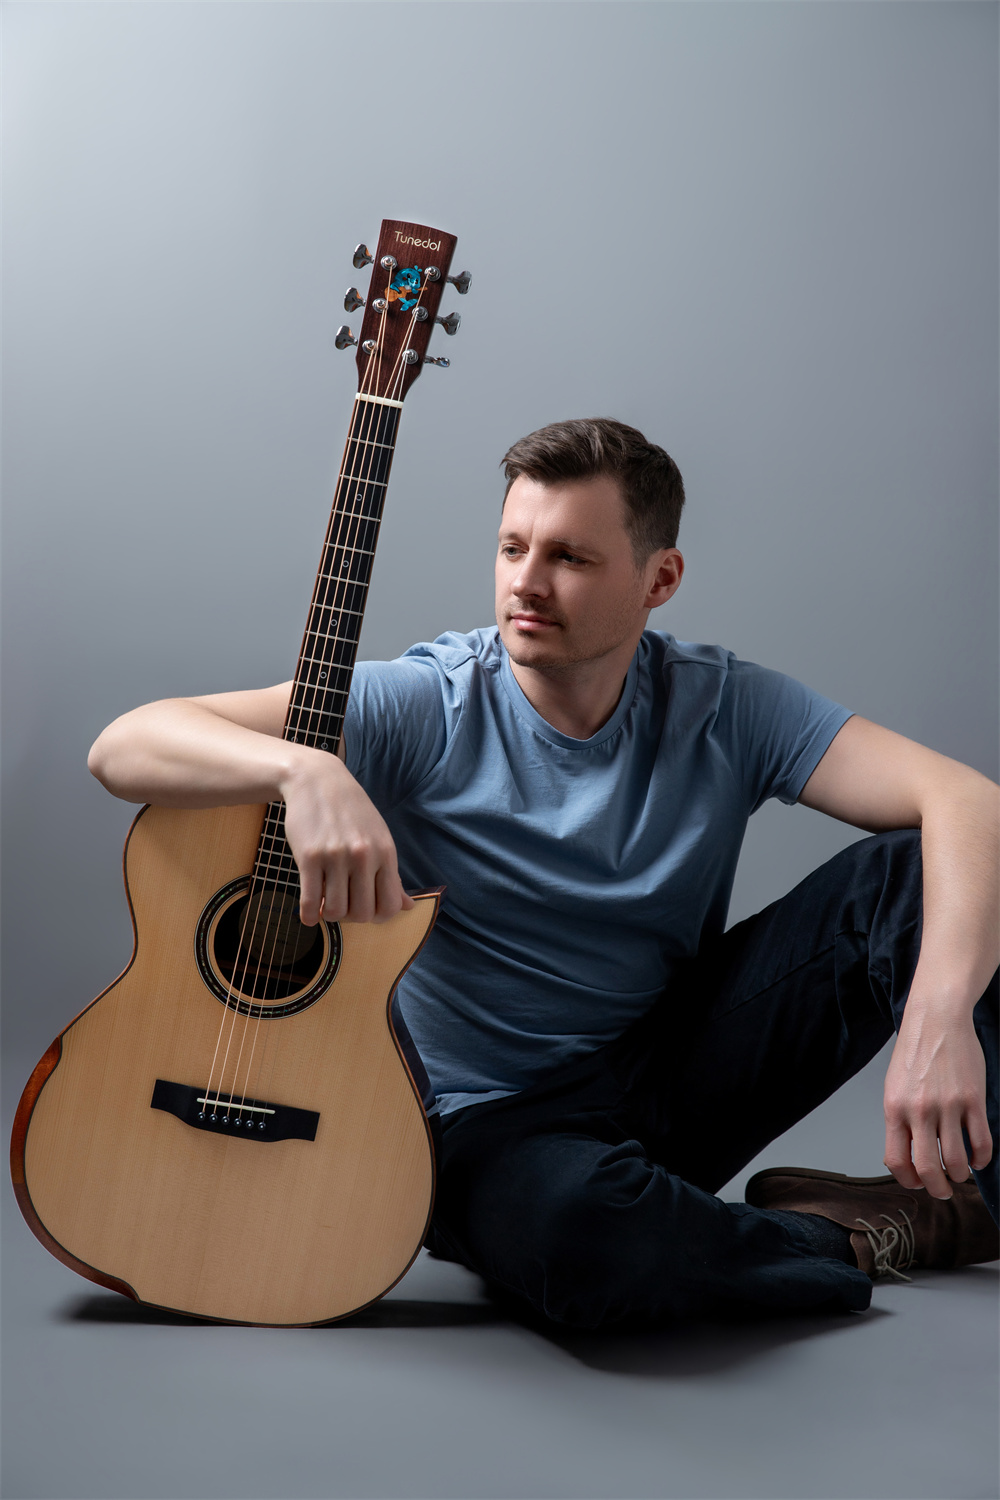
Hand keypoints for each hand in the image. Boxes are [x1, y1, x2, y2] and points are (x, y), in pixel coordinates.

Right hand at [278, 750, 413, 925]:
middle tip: (343, 905)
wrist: (318, 780)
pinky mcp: (309, 857)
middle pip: (362, 913)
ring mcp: (336, 857)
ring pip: (336, 911)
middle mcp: (363, 856)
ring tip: (326, 904)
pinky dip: (309, 915)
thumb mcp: (379, 837)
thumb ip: (392, 874)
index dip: (379, 917)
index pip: (391, 905)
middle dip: (352, 917)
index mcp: (385, 853)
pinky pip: (310, 902)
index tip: (367, 910)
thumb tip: (408, 906)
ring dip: (329, 915)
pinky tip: (309, 913)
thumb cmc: (351, 811)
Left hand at [883, 1002, 991, 1197]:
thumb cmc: (914, 1052)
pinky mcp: (973, 1100)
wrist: (936, 1019)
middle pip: (928, 1168)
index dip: (908, 1180)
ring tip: (961, 1174)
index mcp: (894, 1108)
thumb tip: (905, 1153)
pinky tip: (979, 1159)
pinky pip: (981, 1142)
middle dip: (937, 1188)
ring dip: (960, 1175)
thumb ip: (898, 1119)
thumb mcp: (894, 1087)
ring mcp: (947, 1105)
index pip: (896, 1160)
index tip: (916, 1183)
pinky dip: (982, 1158)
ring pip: (956, 1160)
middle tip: (943, 1191)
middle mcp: (919, 1110)